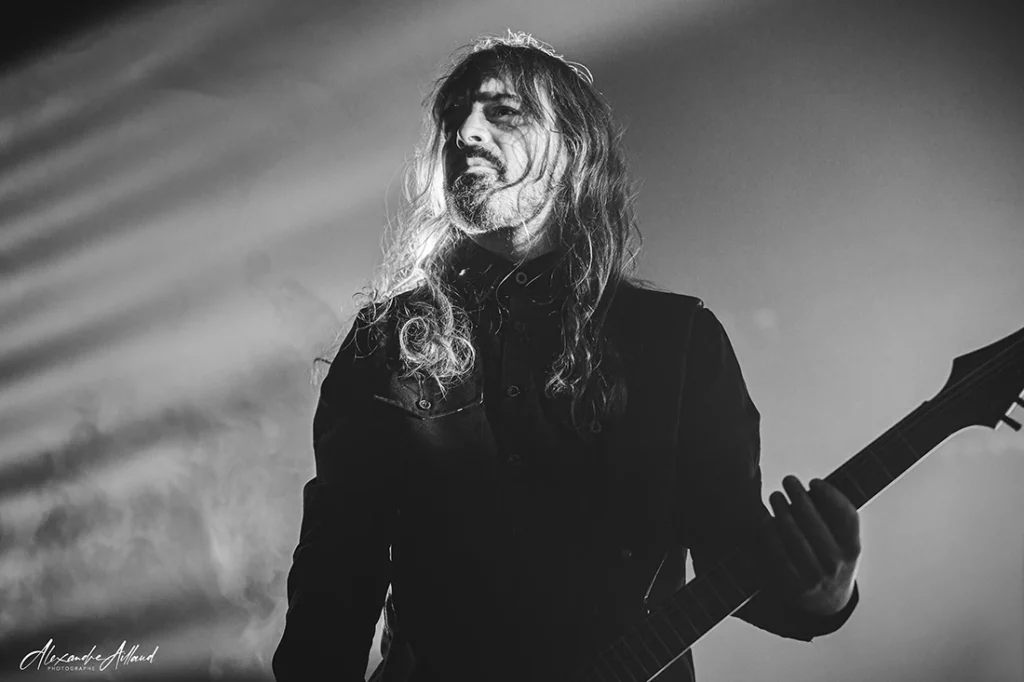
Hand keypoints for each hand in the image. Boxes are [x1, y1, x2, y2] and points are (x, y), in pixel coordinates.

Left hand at [759, 475, 861, 615]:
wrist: (827, 601)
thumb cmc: (832, 557)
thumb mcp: (844, 541)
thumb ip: (835, 516)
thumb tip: (812, 487)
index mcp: (852, 549)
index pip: (845, 517)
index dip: (831, 496)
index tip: (815, 482)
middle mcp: (836, 564)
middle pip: (816, 524)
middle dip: (800, 498)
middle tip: (789, 480)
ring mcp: (815, 576)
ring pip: (795, 538)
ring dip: (782, 512)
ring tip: (776, 496)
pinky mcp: (794, 584)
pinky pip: (779, 554)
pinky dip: (771, 535)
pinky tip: (767, 520)